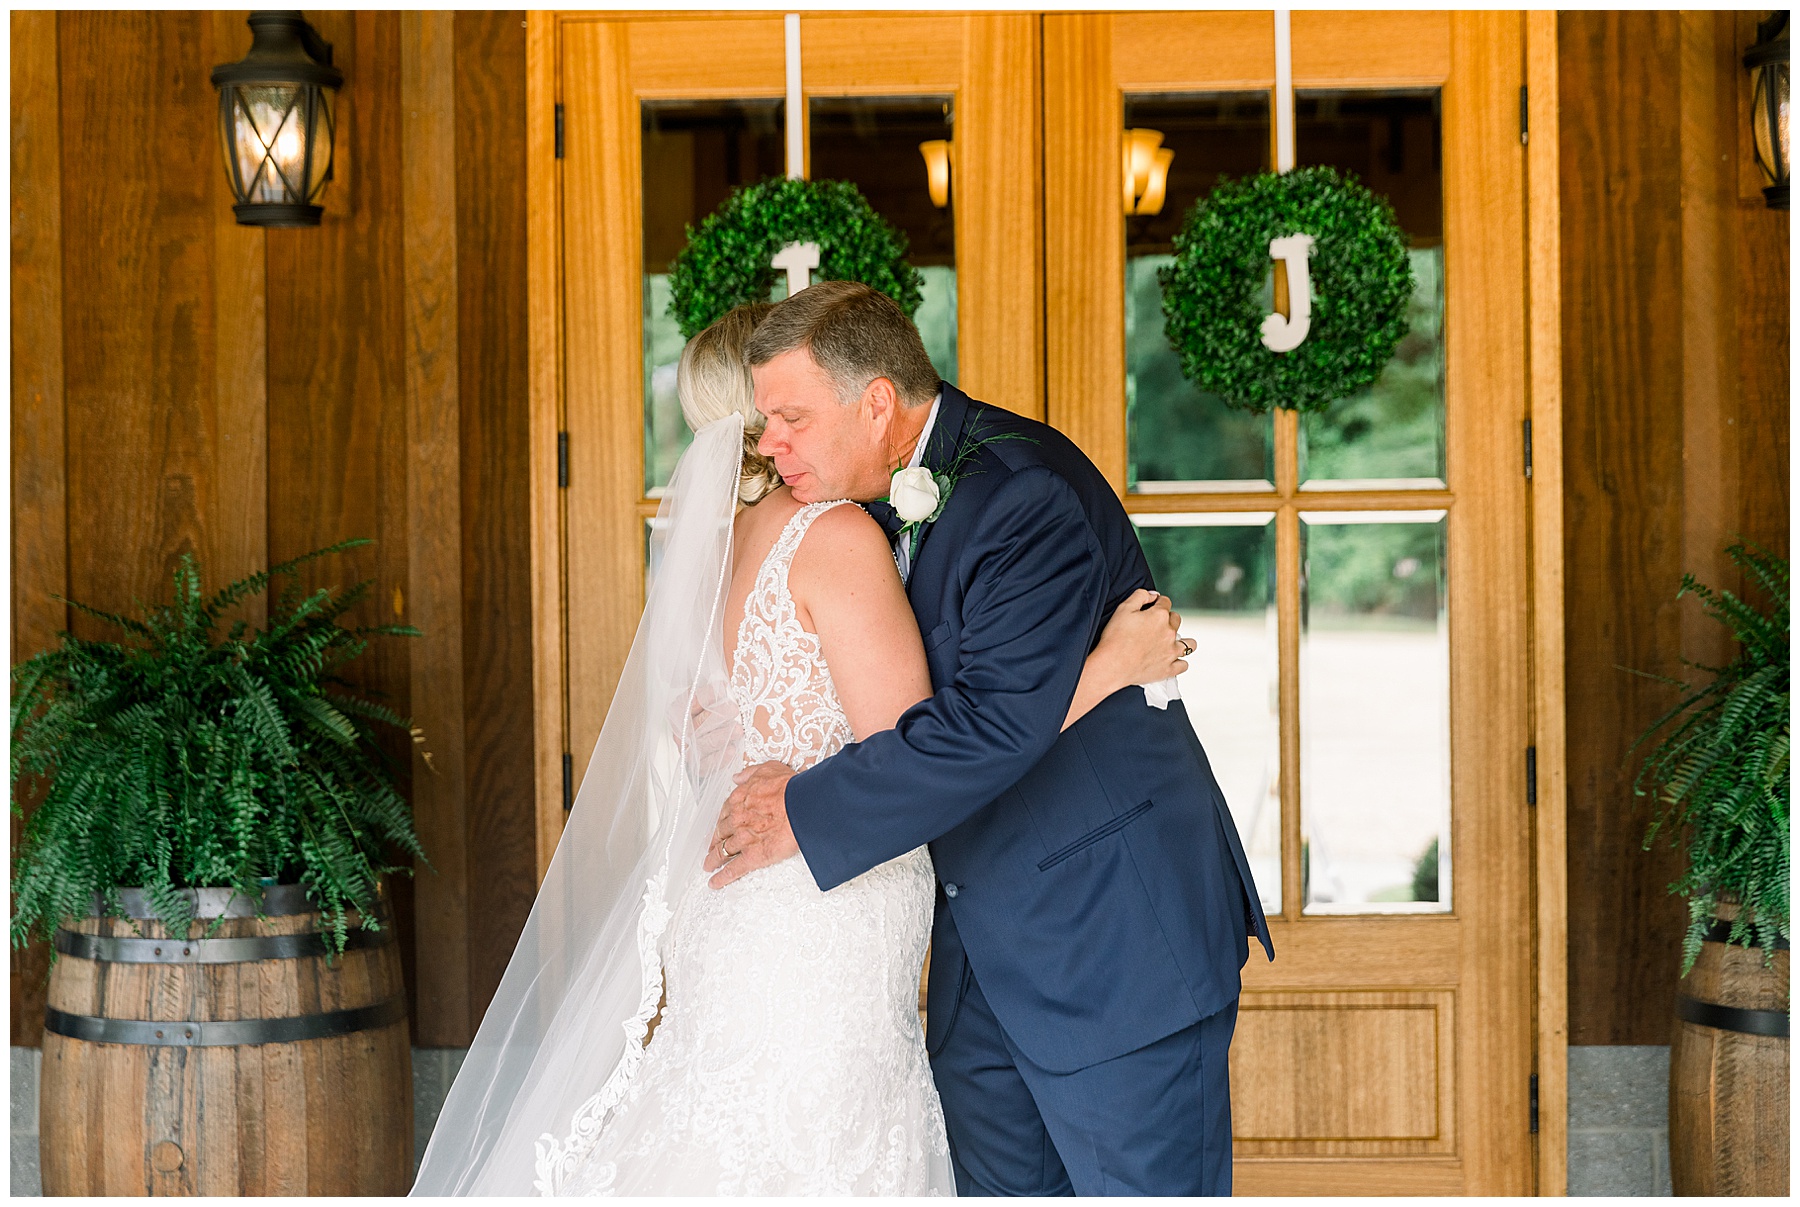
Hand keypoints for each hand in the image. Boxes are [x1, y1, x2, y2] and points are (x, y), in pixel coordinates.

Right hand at [673, 679, 741, 775]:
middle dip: (718, 715)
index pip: (692, 700)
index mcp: (680, 709)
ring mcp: (686, 749)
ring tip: (738, 730)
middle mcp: (680, 730)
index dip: (708, 694)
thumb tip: (725, 684)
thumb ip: (715, 693)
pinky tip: (732, 750)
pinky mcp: (695, 766)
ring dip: (721, 736)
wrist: (705, 749)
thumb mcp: (710, 702)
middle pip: (698, 722)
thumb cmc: (711, 720)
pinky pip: (706, 763)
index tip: (724, 687)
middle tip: (734, 709)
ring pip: (702, 743)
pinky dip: (720, 757)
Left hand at [704, 761, 799, 887]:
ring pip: (722, 852)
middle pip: (721, 833)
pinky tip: (715, 883)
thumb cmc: (789, 787)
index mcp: (739, 799)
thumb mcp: (768, 769)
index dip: (721, 821)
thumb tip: (738, 777)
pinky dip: (722, 878)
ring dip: (713, 860)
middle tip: (710, 848)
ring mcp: (743, 839)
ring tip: (708, 866)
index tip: (719, 826)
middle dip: (714, 841)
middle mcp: (737, 820)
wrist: (801, 805)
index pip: (724, 813)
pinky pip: (733, 869)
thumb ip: (750, 774)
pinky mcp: (753, 856)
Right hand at [1093, 588, 1190, 689]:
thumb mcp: (1123, 608)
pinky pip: (1183, 665)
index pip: (1165, 602)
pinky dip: (1179, 662)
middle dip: (1168, 619)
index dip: (1158, 602)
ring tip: (1173, 642)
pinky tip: (1171, 660)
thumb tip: (1153, 595)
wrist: (1112, 665)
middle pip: (1176, 620)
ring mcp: (1171, 652)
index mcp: (1159, 616)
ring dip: (1183, 641)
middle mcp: (1169, 633)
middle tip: (1155, 625)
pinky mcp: (1168, 669)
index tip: (1152, 606)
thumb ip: (1140, 596)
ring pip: (1189, 644)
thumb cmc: (1115, 638)